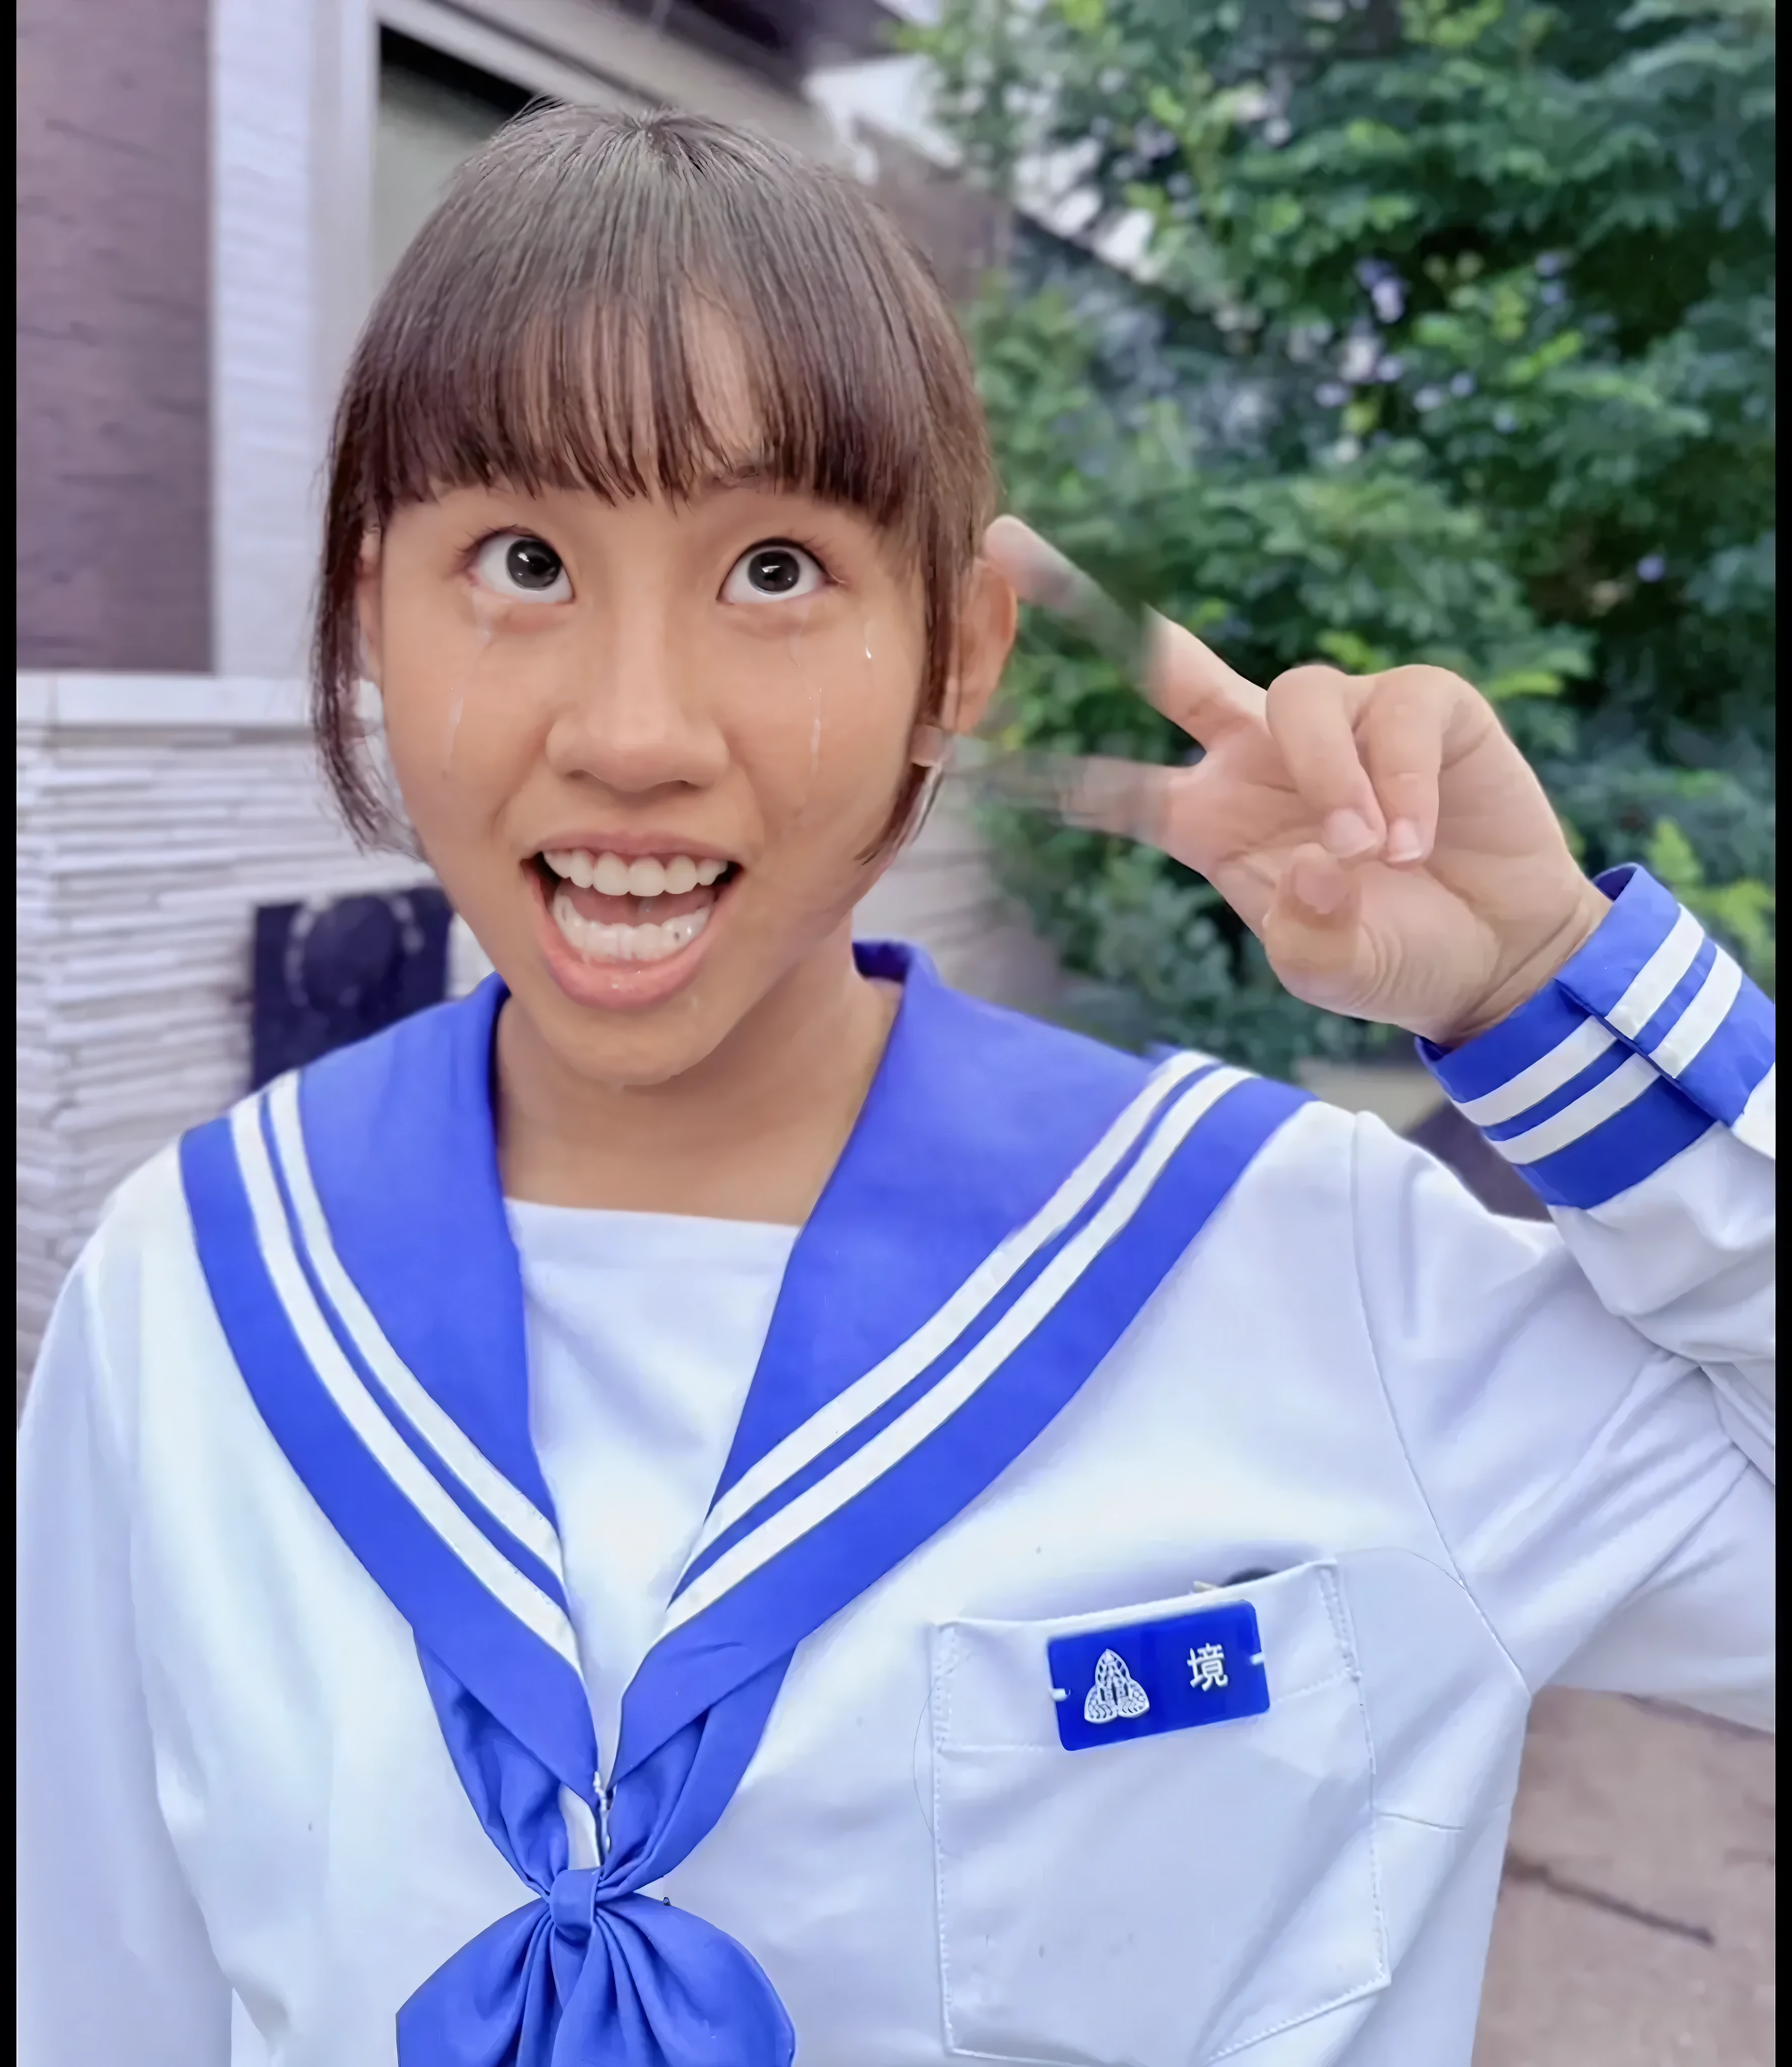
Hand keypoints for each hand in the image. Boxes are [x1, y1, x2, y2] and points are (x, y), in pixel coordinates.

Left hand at [983, 517, 1610, 1047]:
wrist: (1495, 953)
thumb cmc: (1395, 957)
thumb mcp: (1328, 968)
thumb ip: (1306, 932)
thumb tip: (1310, 858)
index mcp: (1211, 820)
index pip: (1111, 788)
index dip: (1036, 772)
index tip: (944, 747)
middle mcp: (1257, 754)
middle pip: (1163, 658)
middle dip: (1082, 599)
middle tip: (1003, 541)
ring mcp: (1336, 720)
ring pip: (1297, 699)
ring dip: (1333, 785)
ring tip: (1374, 857)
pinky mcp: (1418, 701)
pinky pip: (1389, 712)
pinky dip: (1398, 782)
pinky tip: (1417, 839)